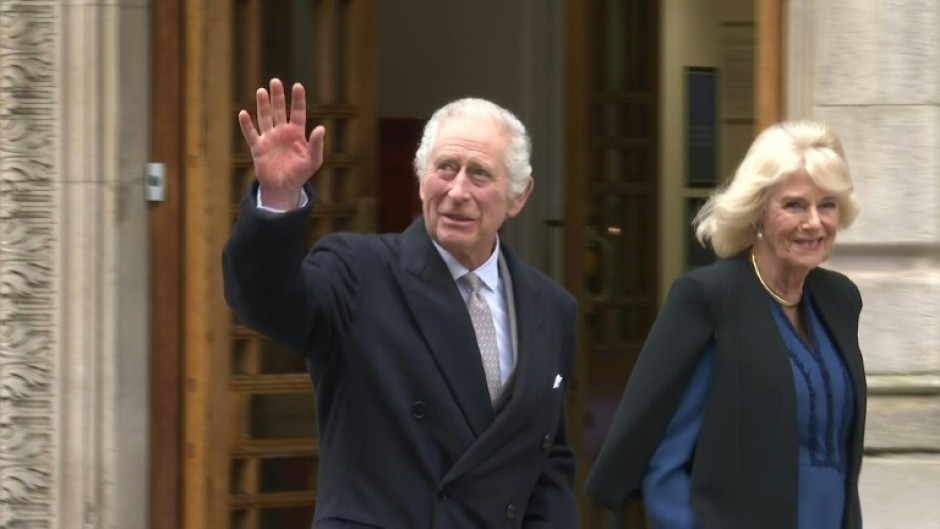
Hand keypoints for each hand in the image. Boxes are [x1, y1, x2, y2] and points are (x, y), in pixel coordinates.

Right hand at [238, 78, 324, 209]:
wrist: (284, 188)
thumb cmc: (300, 174)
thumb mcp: (313, 160)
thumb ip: (317, 144)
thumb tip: (321, 128)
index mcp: (297, 133)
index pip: (298, 112)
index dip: (297, 100)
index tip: (297, 86)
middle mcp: (282, 132)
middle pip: (279, 110)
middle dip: (277, 96)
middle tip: (275, 81)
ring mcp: (269, 139)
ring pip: (265, 118)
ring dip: (263, 105)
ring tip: (261, 91)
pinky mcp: (258, 148)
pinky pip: (251, 134)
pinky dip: (246, 124)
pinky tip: (243, 113)